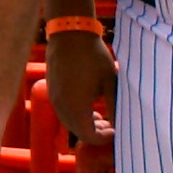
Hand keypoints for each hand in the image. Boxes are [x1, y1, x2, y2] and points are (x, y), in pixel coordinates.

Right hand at [45, 29, 114, 144]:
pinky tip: (88, 103)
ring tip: (101, 115)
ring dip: (84, 124)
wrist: (70, 34)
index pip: (88, 136)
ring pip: (68, 121)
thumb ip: (115, 106)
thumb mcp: (110, 82)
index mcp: (77, 106)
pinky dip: (75, 114)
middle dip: (94, 133)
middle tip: (111, 125)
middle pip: (77, 131)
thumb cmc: (93, 56)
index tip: (116, 131)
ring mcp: (54, 98)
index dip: (103, 139)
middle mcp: (62, 106)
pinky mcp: (51, 89)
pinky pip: (63, 110)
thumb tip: (121, 124)